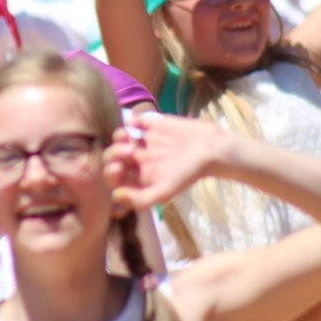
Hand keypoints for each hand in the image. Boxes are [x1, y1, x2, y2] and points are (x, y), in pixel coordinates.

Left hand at [105, 112, 234, 209]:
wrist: (210, 148)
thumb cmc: (188, 173)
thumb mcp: (165, 191)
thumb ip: (140, 199)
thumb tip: (115, 196)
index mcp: (139, 178)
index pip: (114, 178)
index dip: (110, 173)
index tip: (120, 169)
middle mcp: (138, 160)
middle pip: (112, 157)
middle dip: (113, 155)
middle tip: (130, 153)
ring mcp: (143, 141)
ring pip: (118, 138)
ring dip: (119, 137)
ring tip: (132, 139)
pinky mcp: (151, 124)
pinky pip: (131, 121)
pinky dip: (130, 122)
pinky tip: (140, 126)